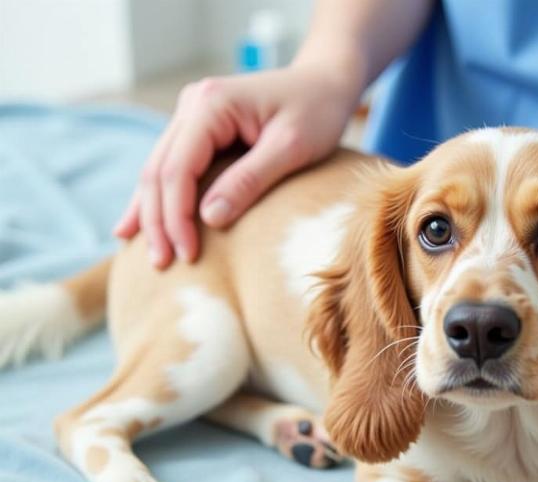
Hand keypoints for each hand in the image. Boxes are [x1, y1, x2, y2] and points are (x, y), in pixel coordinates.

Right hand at [114, 62, 360, 267]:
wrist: (324, 84)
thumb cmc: (316, 112)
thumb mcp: (291, 148)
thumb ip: (250, 180)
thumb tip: (209, 218)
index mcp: (211, 104)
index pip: (178, 169)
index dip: (178, 216)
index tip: (187, 255)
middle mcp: (192, 105)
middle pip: (158, 171)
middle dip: (158, 221)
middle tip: (161, 265)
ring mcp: (191, 115)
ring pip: (157, 171)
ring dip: (151, 215)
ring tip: (149, 255)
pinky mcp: (199, 131)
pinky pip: (170, 168)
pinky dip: (157, 200)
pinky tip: (136, 226)